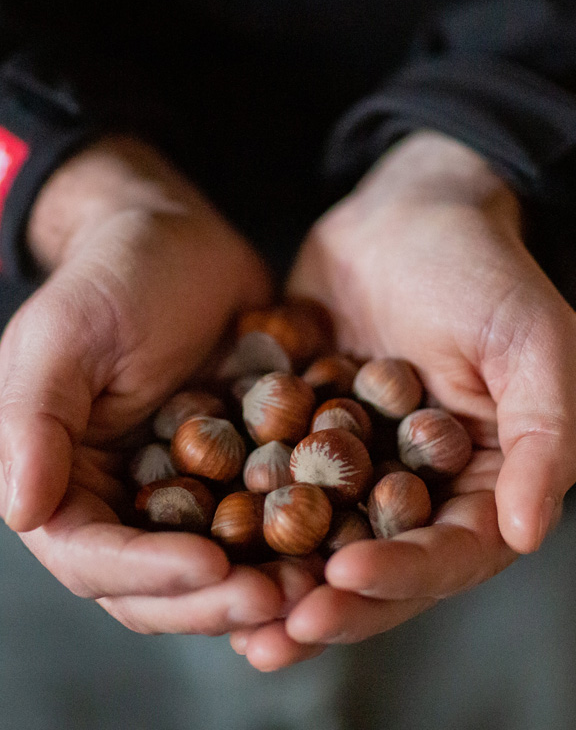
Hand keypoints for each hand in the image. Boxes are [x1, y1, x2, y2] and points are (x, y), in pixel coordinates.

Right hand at [0, 135, 310, 633]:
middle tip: (276, 598)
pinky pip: (264, 523)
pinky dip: (293, 543)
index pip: (92, 555)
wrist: (183, 241)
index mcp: (67, 477)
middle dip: (212, 598)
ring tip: (313, 585)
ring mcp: (184, 491)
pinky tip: (336, 545)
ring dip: (259, 586)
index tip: (210, 568)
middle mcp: (122, 499)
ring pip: (215, 568)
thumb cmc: (115, 275)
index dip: (147, 572)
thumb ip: (35, 421)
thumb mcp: (66, 336)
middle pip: (156, 583)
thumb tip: (22, 513)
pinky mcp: (238, 473)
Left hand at [229, 130, 575, 668]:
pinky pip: (272, 485)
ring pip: (318, 539)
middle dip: (328, 603)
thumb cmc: (482, 270)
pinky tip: (201, 542)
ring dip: (278, 582)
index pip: (447, 552)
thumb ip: (544, 434)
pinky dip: (241, 517)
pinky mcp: (304, 435)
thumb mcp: (532, 342)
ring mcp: (356, 465)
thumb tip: (527, 531)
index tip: (344, 580)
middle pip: (376, 565)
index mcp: (482, 481)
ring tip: (231, 617)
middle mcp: (418, 487)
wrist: (406, 214)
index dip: (401, 576)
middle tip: (273, 634)